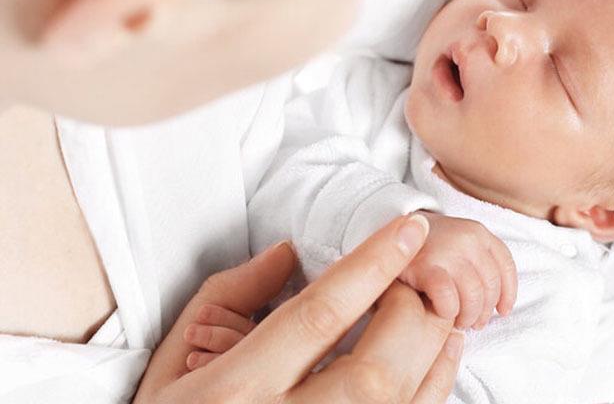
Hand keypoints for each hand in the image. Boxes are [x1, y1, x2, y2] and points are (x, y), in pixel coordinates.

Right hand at [133, 214, 464, 402]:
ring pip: (400, 403)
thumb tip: (287, 256)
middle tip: (418, 277)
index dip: (371, 266)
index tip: (409, 229)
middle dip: (410, 313)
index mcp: (236, 391)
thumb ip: (228, 298)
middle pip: (373, 369)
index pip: (316, 316)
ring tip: (440, 308)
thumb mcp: (170, 363)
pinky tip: (440, 356)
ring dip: (433, 349)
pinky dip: (434, 388)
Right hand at [399, 212, 516, 329]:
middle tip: (472, 322)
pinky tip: (440, 311)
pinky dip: (448, 311)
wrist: (385, 231)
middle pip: (490, 286)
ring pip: (473, 297)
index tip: (502, 311)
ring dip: (467, 316)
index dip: (507, 293)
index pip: (505, 267)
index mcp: (477, 232)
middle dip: (483, 311)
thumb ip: (479, 264)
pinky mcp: (424, 267)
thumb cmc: (426, 246)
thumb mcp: (458, 243)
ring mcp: (445, 251)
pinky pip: (449, 299)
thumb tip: (500, 306)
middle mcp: (466, 238)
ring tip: (457, 321)